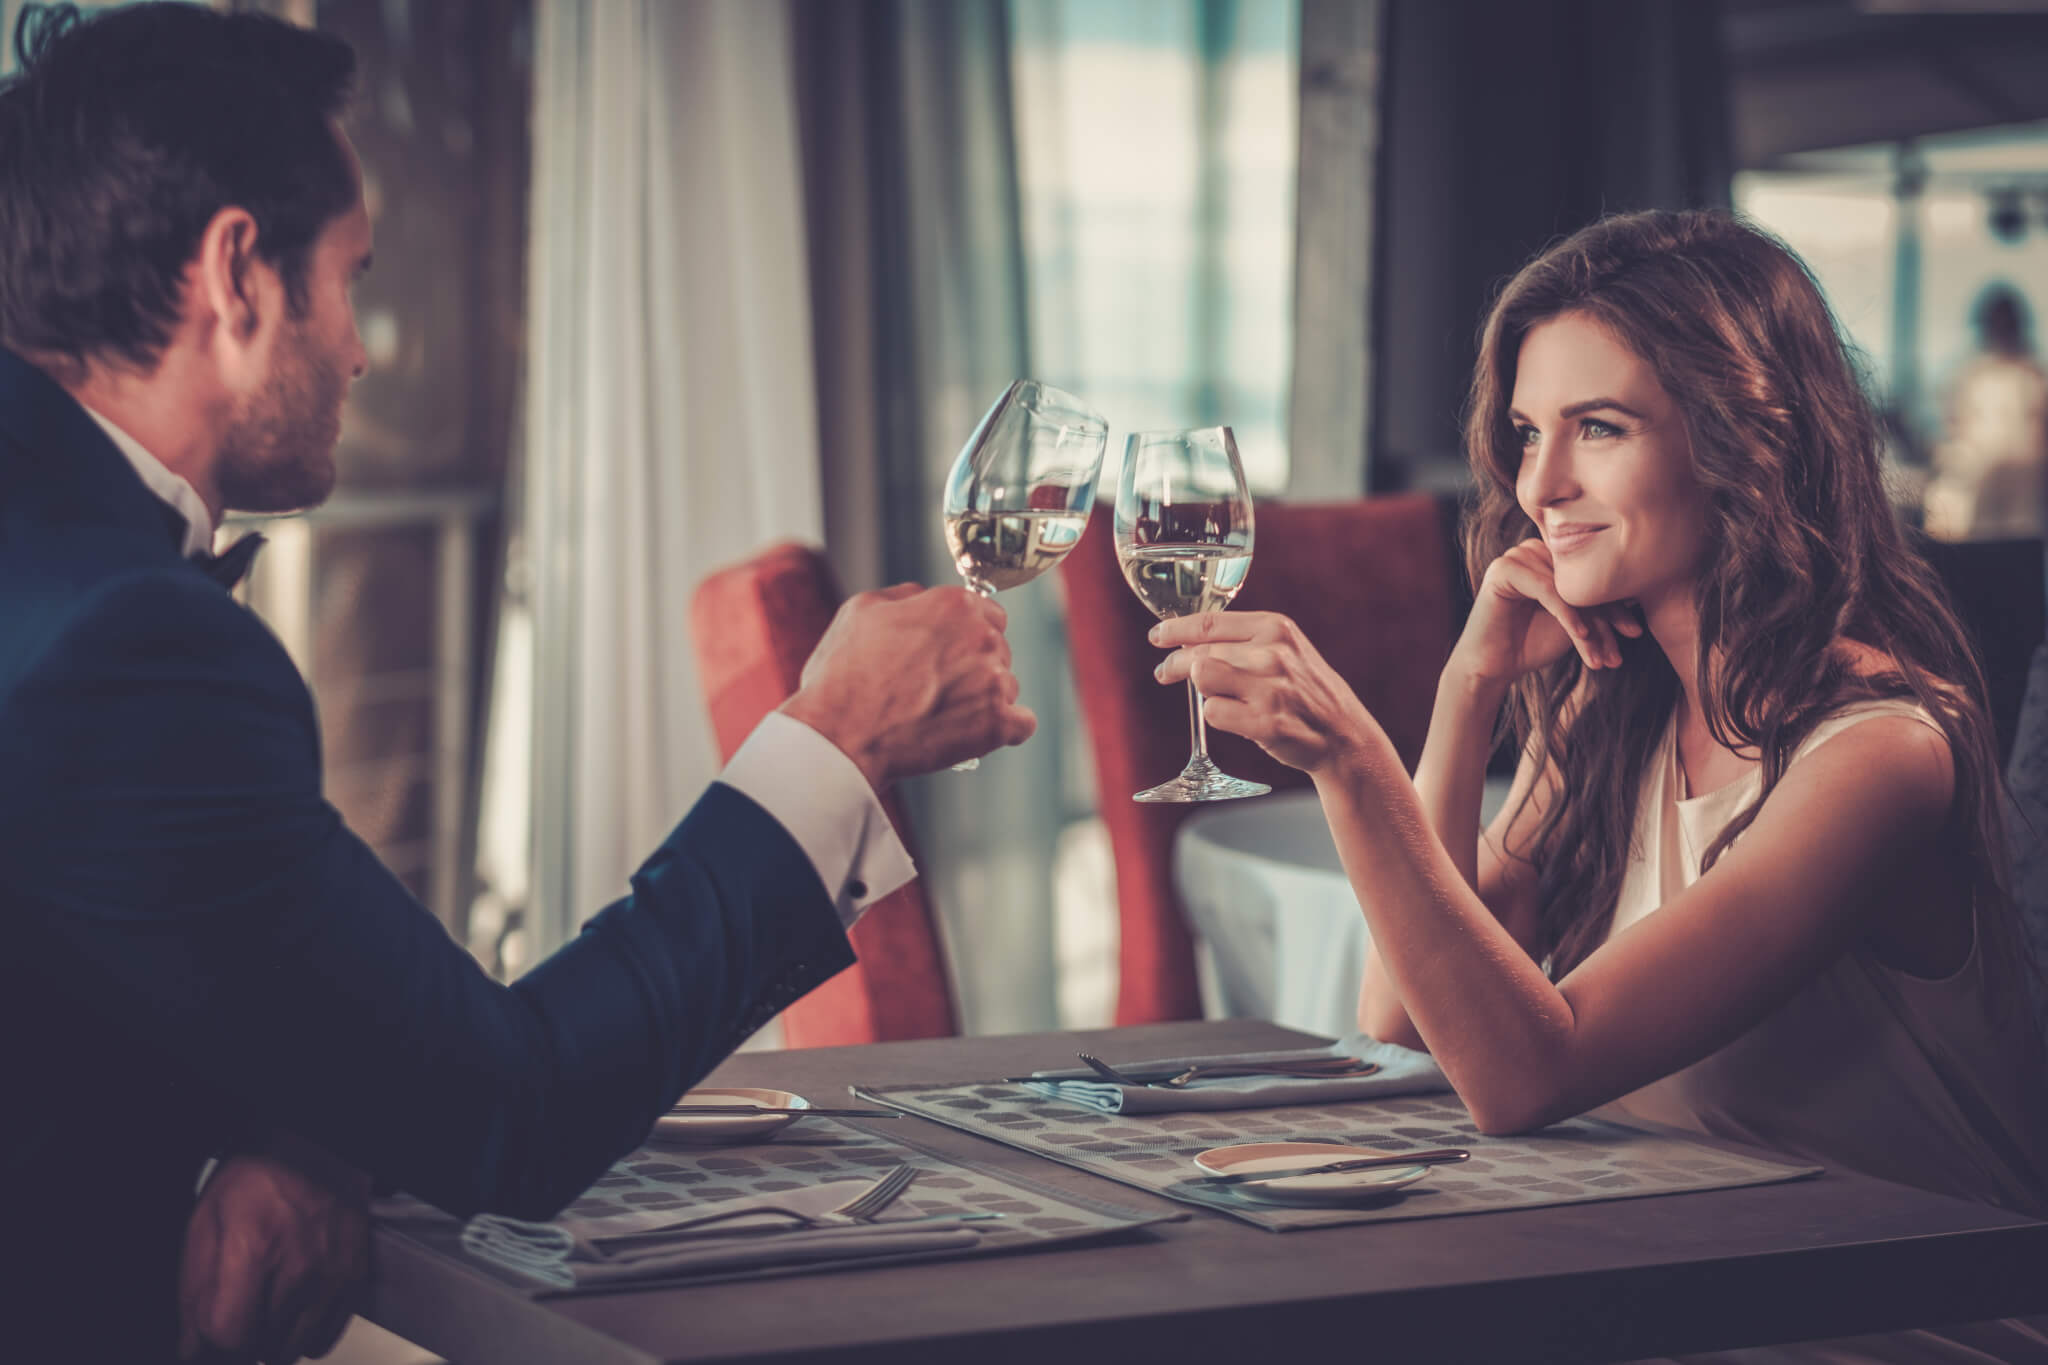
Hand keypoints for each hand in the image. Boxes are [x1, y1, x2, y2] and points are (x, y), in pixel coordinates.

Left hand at [179, 1136, 370, 1363]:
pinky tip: (292, 1308)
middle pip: (258, 1346)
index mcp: (253, 1246)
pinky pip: (323, 1340)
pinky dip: (302, 1335)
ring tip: (265, 1307)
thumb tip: (192, 1347)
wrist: (317, 1154)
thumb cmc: (258, 1179)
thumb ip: (194, 1289)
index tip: (211, 1331)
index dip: (212, 1340)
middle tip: (238, 1309)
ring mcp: (331, 1275)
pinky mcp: (353, 1279)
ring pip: (290, 1350)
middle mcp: (299, 1265)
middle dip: (240, 1337)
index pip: (230, 1333)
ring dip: (270, 1339)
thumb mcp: (206, 1221)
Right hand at [782, 584, 1036, 786]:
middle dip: (976, 667)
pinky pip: (1022, 724)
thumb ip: (905, 596)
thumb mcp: (861, 610)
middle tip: (938, 688)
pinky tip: (976, 732)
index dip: (969, 634)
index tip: (951, 653)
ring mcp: (993, 681)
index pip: (989, 613)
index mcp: (954, 605)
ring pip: (1007, 686)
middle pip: (999, 649)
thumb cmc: (844, 675)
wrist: (841, 736)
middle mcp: (982, 636)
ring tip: (942, 714)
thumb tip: (924, 597)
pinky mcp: (997, 723)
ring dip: (983, 699)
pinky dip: (1003, 730)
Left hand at [1150, 610, 1378, 775]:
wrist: (1343, 733)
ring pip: (1202, 679)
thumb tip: (1186, 640)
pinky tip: (1237, 718)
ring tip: (1219, 696)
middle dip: (1174, 666)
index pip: (1209, 622)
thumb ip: (1243, 640)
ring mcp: (1270, 689)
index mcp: (1276, 627)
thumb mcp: (1285, 649)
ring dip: (1203, 690)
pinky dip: (1218, 717)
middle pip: (1198, 653)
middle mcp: (1273, 653)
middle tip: (1164, 674)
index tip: (1157, 636)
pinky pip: (1213, 714)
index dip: (1174, 630)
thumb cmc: (1305, 690)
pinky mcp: (1266, 723)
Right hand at [1451, 538, 1641, 687]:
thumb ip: (1597, 605)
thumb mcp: (1575, 622)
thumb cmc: (1532, 644)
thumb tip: (1639, 594)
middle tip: (1623, 646)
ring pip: (1567, 587)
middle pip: (1581, 580)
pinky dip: (1566, 613)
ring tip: (1600, 654)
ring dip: (1589, 623)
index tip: (1634, 633)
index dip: (1615, 605)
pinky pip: (1546, 589)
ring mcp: (1518, 556)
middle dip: (1606, 616)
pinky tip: (1580, 635)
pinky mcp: (1503, 570)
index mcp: (1552, 558)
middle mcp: (1535, 551)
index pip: (1591, 577)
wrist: (1492, 666)